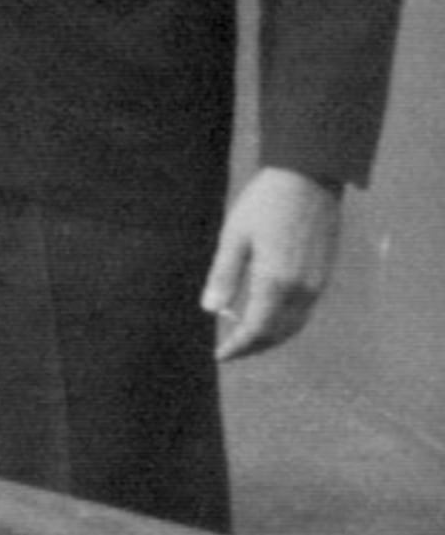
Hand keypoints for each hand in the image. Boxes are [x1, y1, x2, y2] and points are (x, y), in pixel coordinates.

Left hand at [203, 166, 341, 360]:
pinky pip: (305, 311)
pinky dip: (286, 323)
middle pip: (279, 333)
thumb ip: (224, 275)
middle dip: (255, 347)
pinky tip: (268, 316)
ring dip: (272, 337)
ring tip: (246, 339)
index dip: (238, 346)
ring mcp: (317, 283)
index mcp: (276, 282)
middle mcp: (302, 290)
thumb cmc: (265, 203)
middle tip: (231, 351)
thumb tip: (210, 310)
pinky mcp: (324, 274)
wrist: (309, 178)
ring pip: (295, 325)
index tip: (220, 355)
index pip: (257, 329)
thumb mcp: (235, 236)